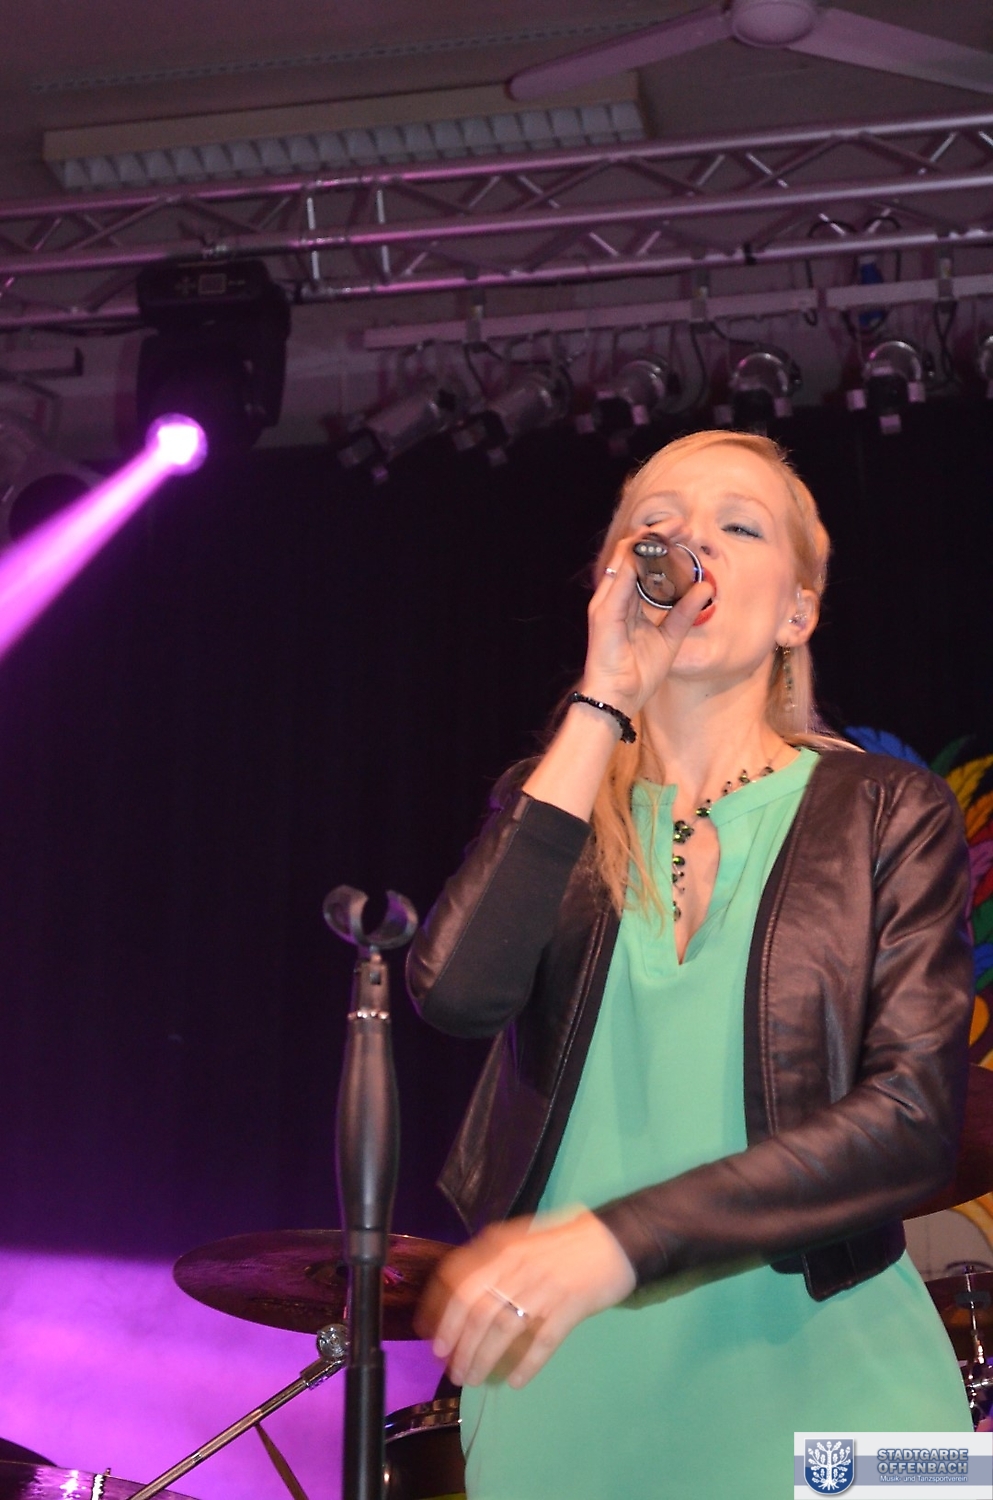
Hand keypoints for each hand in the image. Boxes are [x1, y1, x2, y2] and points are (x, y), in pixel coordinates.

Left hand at [416, 1210, 635, 1388]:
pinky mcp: (571, 1306)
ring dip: (483, 1359)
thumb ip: (494, 1262)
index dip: (443, 1315)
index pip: (461, 1282)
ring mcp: (546, 1286)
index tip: (434, 1341)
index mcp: (504, 1246)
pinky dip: (526, 1364)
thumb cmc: (564, 1242)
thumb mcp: (522, 1240)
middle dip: (460, 1346)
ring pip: (504, 1329)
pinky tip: (515, 1381)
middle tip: (453, 1370)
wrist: (614, 1239)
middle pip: (478, 1311)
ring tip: (473, 1379)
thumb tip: (461, 1296)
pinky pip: (543, 1340)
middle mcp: (519, 1265)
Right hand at [580, 533, 712, 715]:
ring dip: (649, 541)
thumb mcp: (670, 638)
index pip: (642, 563)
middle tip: (683, 524)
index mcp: (628, 602)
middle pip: (632, 554)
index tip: (686, 534)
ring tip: (673, 529)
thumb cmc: (637, 674)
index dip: (662, 545)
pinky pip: (621, 579)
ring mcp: (606, 603)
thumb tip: (706, 587)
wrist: (617, 700)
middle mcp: (614, 597)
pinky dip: (637, 562)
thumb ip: (685, 612)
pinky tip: (655, 550)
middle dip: (657, 535)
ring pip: (624, 558)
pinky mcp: (604, 613)